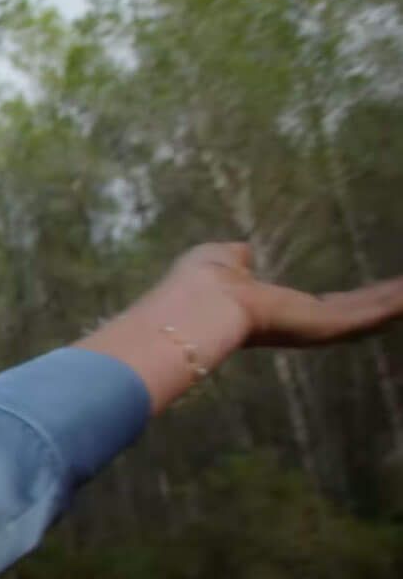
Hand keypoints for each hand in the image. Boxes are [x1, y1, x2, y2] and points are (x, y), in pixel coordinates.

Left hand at [169, 241, 402, 351]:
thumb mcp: (221, 261)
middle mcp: (303, 323)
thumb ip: (238, 257)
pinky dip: (393, 304)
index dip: (356, 298)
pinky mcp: (324, 326)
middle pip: (357, 310)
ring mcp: (316, 327)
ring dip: (396, 300)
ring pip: (369, 312)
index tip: (381, 289)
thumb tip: (244, 251)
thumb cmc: (199, 285)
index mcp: (281, 310)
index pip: (328, 305)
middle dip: (387, 299)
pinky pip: (369, 313)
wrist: (196, 308)